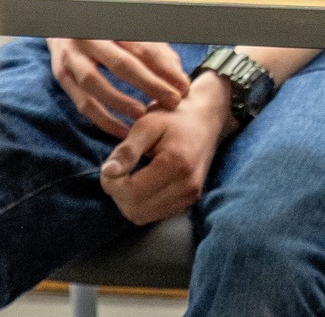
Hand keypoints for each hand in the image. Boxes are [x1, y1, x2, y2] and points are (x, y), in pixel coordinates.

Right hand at [48, 38, 189, 139]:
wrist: (64, 22)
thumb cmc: (108, 31)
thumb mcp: (132, 33)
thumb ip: (155, 50)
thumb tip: (177, 76)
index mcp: (113, 24)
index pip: (144, 47)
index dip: (165, 69)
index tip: (183, 86)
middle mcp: (91, 38)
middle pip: (122, 64)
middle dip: (150, 85)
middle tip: (172, 102)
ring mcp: (73, 58)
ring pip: (96, 84)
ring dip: (121, 103)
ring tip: (144, 115)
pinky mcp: (62, 77)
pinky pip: (83, 103)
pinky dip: (103, 119)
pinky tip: (122, 129)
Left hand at [100, 75, 233, 225]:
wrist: (207, 118)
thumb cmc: (175, 116)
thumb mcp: (148, 124)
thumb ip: (127, 149)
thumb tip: (107, 172)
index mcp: (177, 164)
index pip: (131, 194)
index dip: (112, 185)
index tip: (109, 167)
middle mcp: (187, 186)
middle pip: (135, 210)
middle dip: (118, 194)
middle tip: (118, 172)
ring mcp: (190, 196)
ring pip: (142, 217)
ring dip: (128, 201)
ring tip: (131, 176)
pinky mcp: (189, 202)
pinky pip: (153, 215)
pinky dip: (142, 204)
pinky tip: (143, 183)